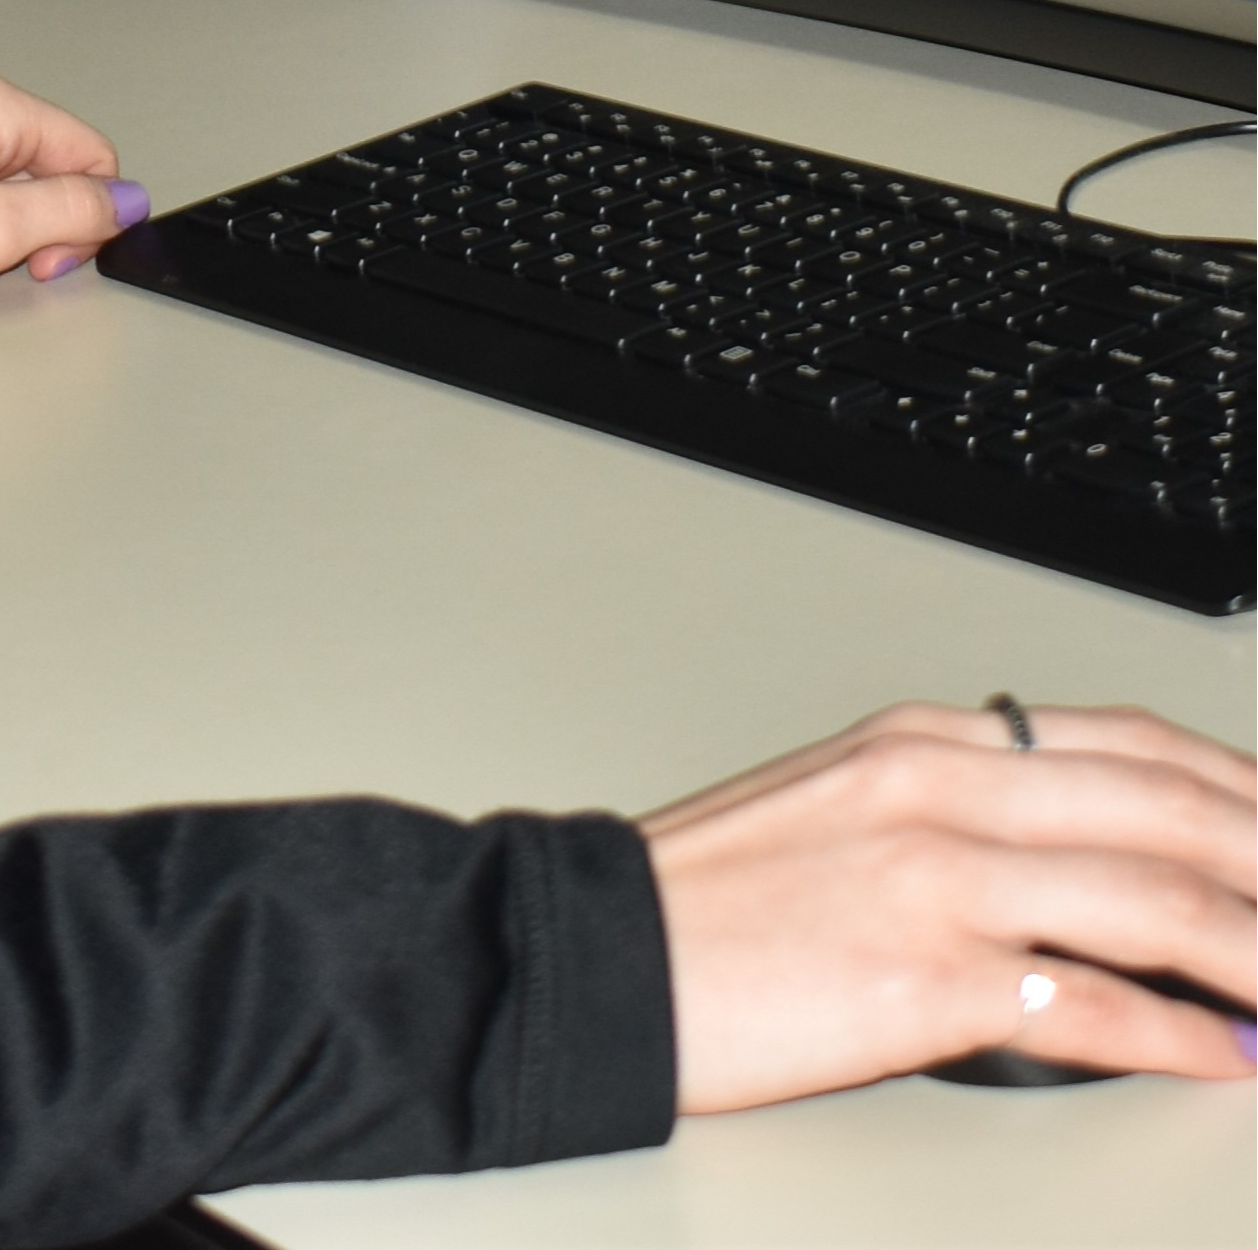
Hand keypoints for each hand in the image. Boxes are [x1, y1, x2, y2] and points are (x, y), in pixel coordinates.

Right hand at [645, 700, 1257, 1106]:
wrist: (605, 950)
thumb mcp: (843, 809)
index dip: (1243, 790)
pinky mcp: (926, 976)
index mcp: (923, 739)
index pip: (1131, 743)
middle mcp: (939, 788)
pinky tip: (1220, 1059)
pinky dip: (1183, 1039)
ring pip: (1160, 902)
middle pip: (1170, 811)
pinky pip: (1096, 1003)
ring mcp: (936, 877)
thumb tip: (1094, 865)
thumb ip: (964, 814)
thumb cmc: (718, 898)